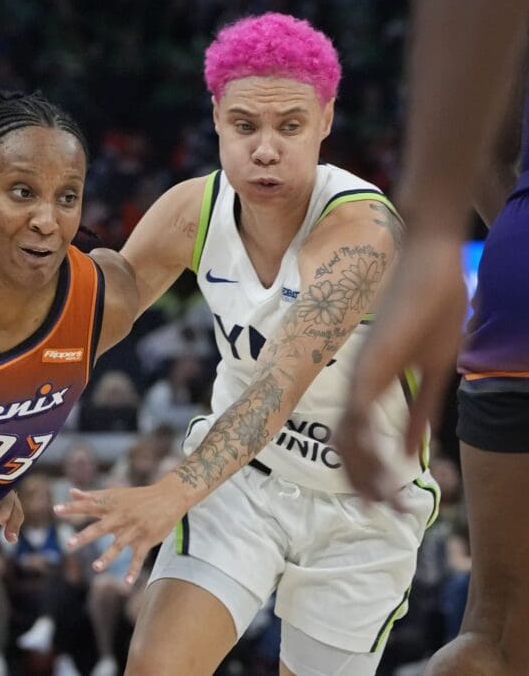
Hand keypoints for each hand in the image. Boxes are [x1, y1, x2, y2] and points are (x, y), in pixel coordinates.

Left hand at [54, 475, 187, 585]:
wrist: (169, 496)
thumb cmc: (138, 496)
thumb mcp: (115, 494)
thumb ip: (92, 496)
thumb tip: (71, 492)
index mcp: (110, 506)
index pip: (88, 506)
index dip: (72, 508)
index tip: (56, 510)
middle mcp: (120, 517)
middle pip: (99, 528)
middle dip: (84, 536)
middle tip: (69, 545)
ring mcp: (133, 530)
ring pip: (118, 545)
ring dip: (107, 557)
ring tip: (95, 568)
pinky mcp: (146, 540)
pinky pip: (138, 557)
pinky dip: (133, 570)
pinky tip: (127, 582)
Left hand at [338, 235, 464, 503]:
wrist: (431, 264)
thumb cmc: (432, 309)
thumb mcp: (432, 371)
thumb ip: (419, 413)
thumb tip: (407, 454)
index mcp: (370, 385)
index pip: (357, 441)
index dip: (368, 475)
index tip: (385, 502)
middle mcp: (357, 383)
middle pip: (346, 448)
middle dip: (363, 485)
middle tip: (383, 514)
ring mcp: (361, 375)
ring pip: (347, 439)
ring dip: (365, 475)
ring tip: (383, 503)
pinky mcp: (370, 366)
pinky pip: (358, 416)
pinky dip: (368, 448)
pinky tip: (385, 469)